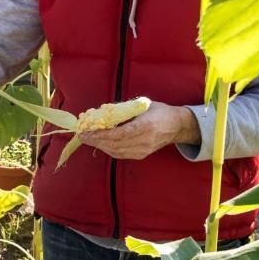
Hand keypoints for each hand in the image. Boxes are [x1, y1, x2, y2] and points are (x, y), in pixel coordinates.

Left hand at [78, 103, 199, 159]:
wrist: (176, 126)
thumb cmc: (159, 111)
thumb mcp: (142, 105)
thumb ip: (123, 109)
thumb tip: (101, 113)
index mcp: (145, 126)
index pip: (119, 134)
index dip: (100, 135)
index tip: (87, 132)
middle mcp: (144, 141)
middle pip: (115, 144)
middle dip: (96, 141)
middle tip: (82, 136)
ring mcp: (143, 150)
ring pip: (116, 151)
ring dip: (99, 145)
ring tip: (87, 139)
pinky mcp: (142, 155)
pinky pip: (121, 154)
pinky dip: (108, 149)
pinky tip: (100, 143)